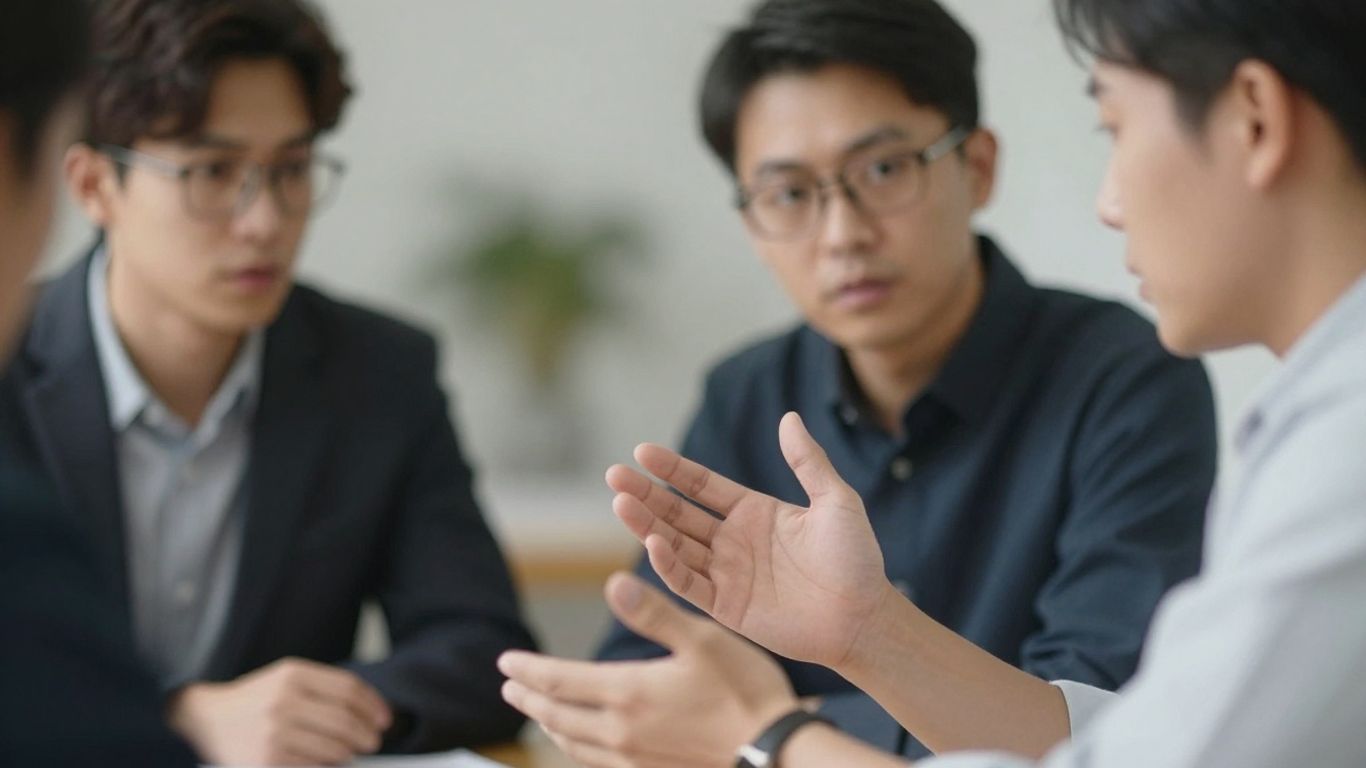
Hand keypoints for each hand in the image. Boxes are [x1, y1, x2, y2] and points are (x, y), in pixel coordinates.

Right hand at [169, 657, 391, 765]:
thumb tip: (372, 713)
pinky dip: (326, 767)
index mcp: (293, 675)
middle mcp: (283, 701)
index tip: (384, 719)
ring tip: (347, 753)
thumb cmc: (256, 700)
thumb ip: (326, 689)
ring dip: (348, 755)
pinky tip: (324, 763)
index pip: (348, 689)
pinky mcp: (266, 761)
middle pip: (345, 722)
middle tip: (372, 741)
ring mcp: (274, 733)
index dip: (373, 706)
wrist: (205, 719)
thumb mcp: (287, 679)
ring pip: (334, 749)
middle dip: (367, 735)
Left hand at [500, 573, 797, 767]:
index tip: (505, 662)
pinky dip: (577, 749)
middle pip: (556, 716)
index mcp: (628, 692)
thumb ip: (653, 612)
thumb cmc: (745, 692)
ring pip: (573, 745)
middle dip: (528, 698)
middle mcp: (621, 733)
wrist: (775, 756)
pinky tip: (583, 744)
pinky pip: (597, 764)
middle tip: (509, 686)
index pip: (558, 681)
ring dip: (548, 726)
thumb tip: (613, 581)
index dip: (528, 669)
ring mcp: (635, 761)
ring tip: (537, 713)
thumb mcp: (703, 639)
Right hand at [606, 411, 895, 668]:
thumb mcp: (835, 501)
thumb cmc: (856, 559)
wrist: (864, 616)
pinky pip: (690, 583)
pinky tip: (654, 542)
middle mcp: (733, 540)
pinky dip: (669, 565)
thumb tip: (789, 417)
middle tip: (614, 475)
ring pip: (675, 545)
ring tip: (621, 503)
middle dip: (645, 495)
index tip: (642, 452)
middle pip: (678, 513)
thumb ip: (808, 462)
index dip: (672, 469)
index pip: (701, 486)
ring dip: (647, 525)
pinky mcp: (727, 606)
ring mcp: (727, 574)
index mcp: (754, 512)